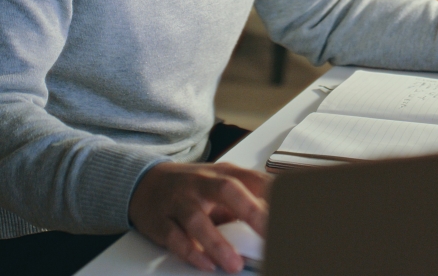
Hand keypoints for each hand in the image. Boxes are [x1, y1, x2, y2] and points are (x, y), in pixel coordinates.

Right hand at [129, 161, 269, 272]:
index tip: (290, 212)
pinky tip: (205, 264)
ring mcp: (179, 201)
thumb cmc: (193, 186)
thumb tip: (278, 221)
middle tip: (269, 234)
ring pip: (196, 218)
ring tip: (234, 264)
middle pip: (227, 189)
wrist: (146, 182)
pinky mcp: (160, 221)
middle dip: (251, 211)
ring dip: (217, 243)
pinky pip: (174, 237)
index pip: (254, 180)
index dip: (274, 195)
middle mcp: (202, 183)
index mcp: (223, 173)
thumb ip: (248, 199)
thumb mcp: (222, 183)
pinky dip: (190, 252)